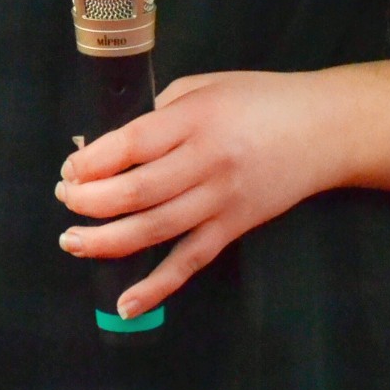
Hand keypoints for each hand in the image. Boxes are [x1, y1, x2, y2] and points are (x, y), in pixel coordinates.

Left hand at [54, 70, 346, 317]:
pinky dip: (157, 287)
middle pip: (137, 191)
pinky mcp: (235, 227)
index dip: (92, 161)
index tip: (69, 169)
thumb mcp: (203, 87)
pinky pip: (190, 261)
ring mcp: (221, 200)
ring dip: (107, 241)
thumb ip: (157, 114)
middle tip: (65, 200)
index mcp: (195, 119)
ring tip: (72, 242)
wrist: (324, 129)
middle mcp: (207, 162)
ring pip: (155, 229)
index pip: (131, 145)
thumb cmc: (258, 99)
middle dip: (90, 200)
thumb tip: (106, 147)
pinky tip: (126, 303)